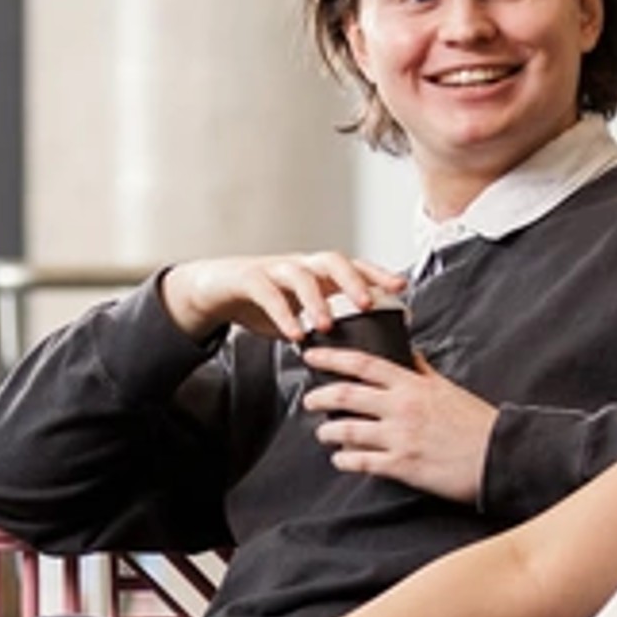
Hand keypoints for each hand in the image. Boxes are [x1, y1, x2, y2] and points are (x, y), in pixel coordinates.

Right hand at [161, 251, 409, 344]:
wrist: (214, 290)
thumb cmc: (261, 302)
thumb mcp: (299, 313)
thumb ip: (325, 327)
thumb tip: (359, 355)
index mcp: (316, 272)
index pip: (353, 266)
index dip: (378, 274)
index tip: (401, 288)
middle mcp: (299, 265)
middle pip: (333, 261)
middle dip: (353, 281)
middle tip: (368, 304)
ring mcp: (274, 269)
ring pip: (301, 275)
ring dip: (317, 300)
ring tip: (328, 325)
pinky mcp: (248, 278)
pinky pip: (269, 293)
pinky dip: (283, 314)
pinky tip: (294, 334)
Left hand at [301, 348, 498, 503]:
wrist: (499, 455)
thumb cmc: (477, 423)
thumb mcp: (448, 387)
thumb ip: (422, 370)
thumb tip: (408, 351)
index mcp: (413, 385)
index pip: (363, 364)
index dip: (332, 358)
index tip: (312, 356)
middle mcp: (401, 408)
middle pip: (345, 396)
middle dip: (319, 397)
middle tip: (309, 400)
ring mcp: (399, 437)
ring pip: (347, 430)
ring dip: (328, 431)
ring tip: (324, 433)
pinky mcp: (401, 465)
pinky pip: (360, 461)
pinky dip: (344, 459)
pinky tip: (340, 459)